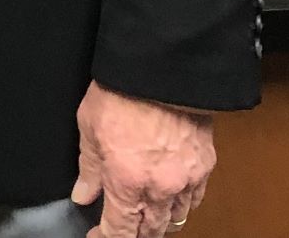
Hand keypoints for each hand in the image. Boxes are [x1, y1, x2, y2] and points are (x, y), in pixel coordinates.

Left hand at [70, 81, 214, 236]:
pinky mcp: (204, 166)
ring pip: (175, 220)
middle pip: (150, 231)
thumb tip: (84, 195)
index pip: (120, 231)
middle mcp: (159, 189)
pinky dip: (182, 205)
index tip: (97, 237)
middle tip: (122, 227)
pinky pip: (195, 199)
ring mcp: (185, 179)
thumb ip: (89, 168)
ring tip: (146, 217)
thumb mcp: (89, 129)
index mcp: (127, 182)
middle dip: (135, 234)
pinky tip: (172, 200)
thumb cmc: (121, 93)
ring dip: (159, 223)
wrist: (161, 68)